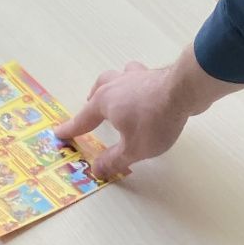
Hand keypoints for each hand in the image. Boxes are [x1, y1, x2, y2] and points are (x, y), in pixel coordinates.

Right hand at [54, 44, 240, 177]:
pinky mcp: (154, 75)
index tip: (58, 133)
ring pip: (118, 76)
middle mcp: (116, 85)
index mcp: (105, 102)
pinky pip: (138, 76)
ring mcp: (135, 76)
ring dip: (113, 84)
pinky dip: (135, 82)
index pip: (83, 119)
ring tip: (115, 92)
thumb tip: (96, 169)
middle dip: (92, 99)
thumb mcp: (133, 149)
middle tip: (90, 106)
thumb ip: (114, 160)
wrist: (184, 91)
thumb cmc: (154, 121)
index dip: (71, 129)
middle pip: (99, 88)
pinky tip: (144, 89)